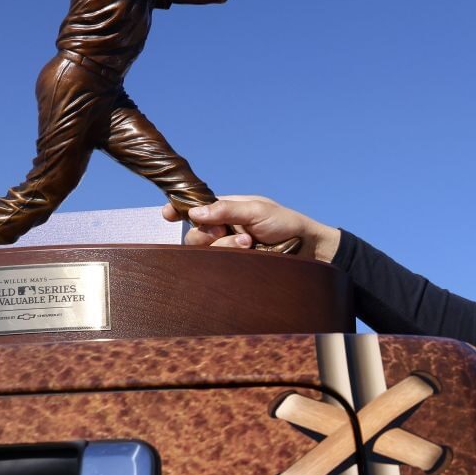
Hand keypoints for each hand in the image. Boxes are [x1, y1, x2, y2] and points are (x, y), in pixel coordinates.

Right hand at [164, 195, 341, 262]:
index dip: (178, 210)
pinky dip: (232, 257)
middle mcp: (224, 229)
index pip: (195, 208)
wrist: (308, 248)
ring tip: (250, 243)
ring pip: (207, 252)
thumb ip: (226, 210)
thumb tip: (194, 213)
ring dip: (225, 245)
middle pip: (195, 235)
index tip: (167, 215)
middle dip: (207, 234)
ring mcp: (230, 248)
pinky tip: (250, 252)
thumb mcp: (256, 210)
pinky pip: (221, 265)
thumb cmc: (285, 223)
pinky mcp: (237, 265)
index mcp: (226, 209)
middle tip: (229, 231)